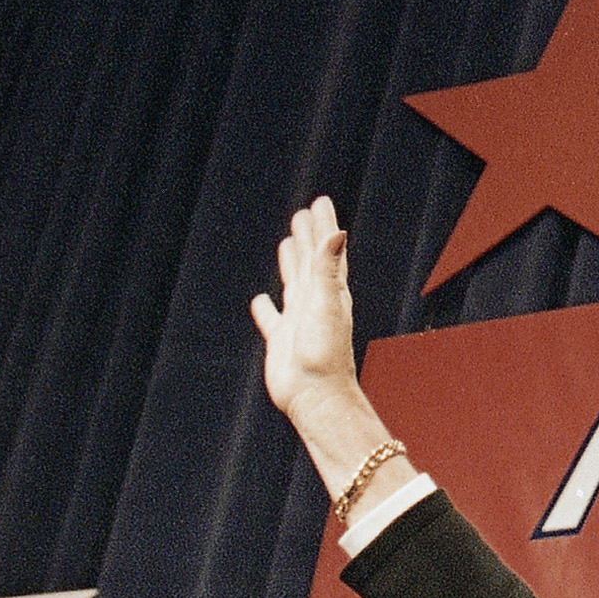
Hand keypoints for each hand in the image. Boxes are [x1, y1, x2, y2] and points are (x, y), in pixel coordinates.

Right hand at [250, 197, 362, 420]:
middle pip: (311, 262)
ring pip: (293, 284)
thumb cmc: (324, 352)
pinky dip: (265, 308)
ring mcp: (298, 321)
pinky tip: (261, 300)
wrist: (315, 395)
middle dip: (307, 237)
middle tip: (303, 214)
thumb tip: (337, 232)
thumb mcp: (327, 303)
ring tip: (286, 244)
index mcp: (330, 292)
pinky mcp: (281, 341)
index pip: (326, 250)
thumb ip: (329, 268)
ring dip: (290, 264)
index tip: (320, 201)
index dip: (323, 226)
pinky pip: (271, 319)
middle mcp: (316, 304)